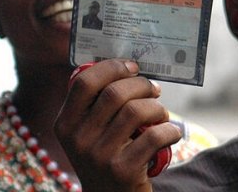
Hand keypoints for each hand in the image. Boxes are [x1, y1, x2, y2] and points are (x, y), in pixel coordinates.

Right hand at [55, 60, 181, 191]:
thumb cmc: (107, 156)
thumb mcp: (89, 133)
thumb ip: (98, 104)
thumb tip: (130, 67)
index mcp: (65, 124)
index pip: (84, 82)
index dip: (112, 67)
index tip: (132, 67)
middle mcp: (78, 140)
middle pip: (115, 93)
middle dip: (142, 85)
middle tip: (154, 91)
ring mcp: (98, 156)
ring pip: (136, 111)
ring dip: (157, 108)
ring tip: (161, 115)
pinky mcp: (122, 171)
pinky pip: (153, 135)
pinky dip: (170, 130)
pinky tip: (172, 133)